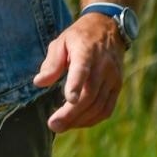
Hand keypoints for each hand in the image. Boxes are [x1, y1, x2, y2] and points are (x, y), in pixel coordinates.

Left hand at [33, 11, 124, 131]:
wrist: (108, 30)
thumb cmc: (77, 38)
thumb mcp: (60, 43)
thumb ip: (51, 63)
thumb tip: (38, 83)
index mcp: (86, 52)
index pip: (83, 70)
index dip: (76, 85)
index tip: (68, 100)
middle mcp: (104, 67)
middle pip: (89, 95)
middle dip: (71, 113)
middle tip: (53, 125)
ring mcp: (113, 79)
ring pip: (99, 105)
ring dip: (80, 120)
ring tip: (60, 127)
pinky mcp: (117, 87)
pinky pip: (107, 108)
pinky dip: (92, 119)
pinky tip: (77, 123)